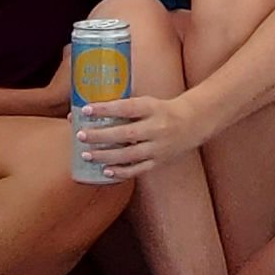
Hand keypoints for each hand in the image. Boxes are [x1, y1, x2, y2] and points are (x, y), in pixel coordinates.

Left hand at [68, 93, 207, 181]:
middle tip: (81, 135)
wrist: (194, 122)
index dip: (106, 109)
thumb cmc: (162, 110)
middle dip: (100, 136)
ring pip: (129, 154)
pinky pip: (138, 169)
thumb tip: (91, 110)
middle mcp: (156, 127)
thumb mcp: (148, 102)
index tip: (86, 109)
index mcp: (152, 108)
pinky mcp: (159, 161)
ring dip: (106, 155)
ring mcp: (158, 147)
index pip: (127, 107)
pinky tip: (106, 170)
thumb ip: (125, 107)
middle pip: (125, 134)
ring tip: (86, 154)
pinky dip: (121, 171)